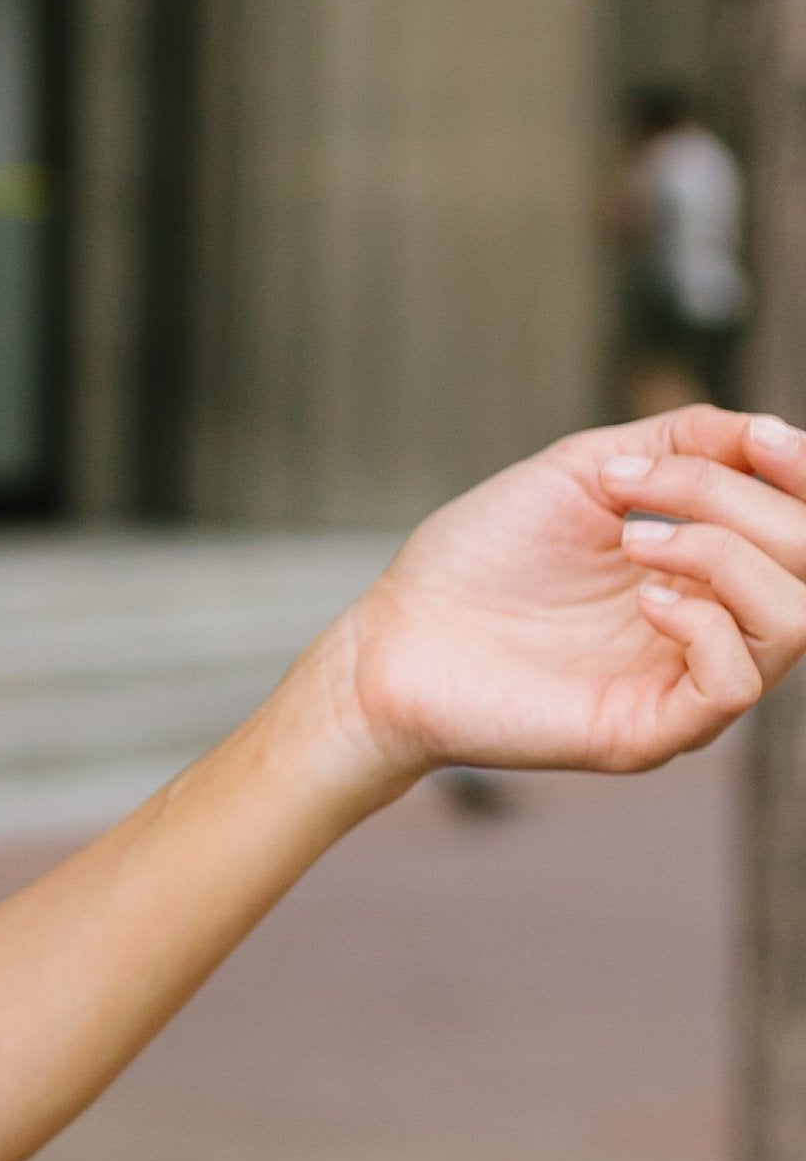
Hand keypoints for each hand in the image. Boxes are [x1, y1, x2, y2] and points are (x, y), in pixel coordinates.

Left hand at [327, 404, 805, 788]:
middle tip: (641, 493)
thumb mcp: (589, 470)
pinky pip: (736, 683)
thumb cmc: (483, 555)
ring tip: (638, 540)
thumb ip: (685, 443)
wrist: (396, 632)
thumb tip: (773, 428)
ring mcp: (688, 685)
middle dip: (742, 504)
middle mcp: (716, 629)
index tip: (762, 439)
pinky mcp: (653, 731)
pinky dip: (704, 623)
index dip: (803, 478)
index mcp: (711, 570)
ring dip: (725, 557)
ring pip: (794, 621)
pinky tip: (642, 597)